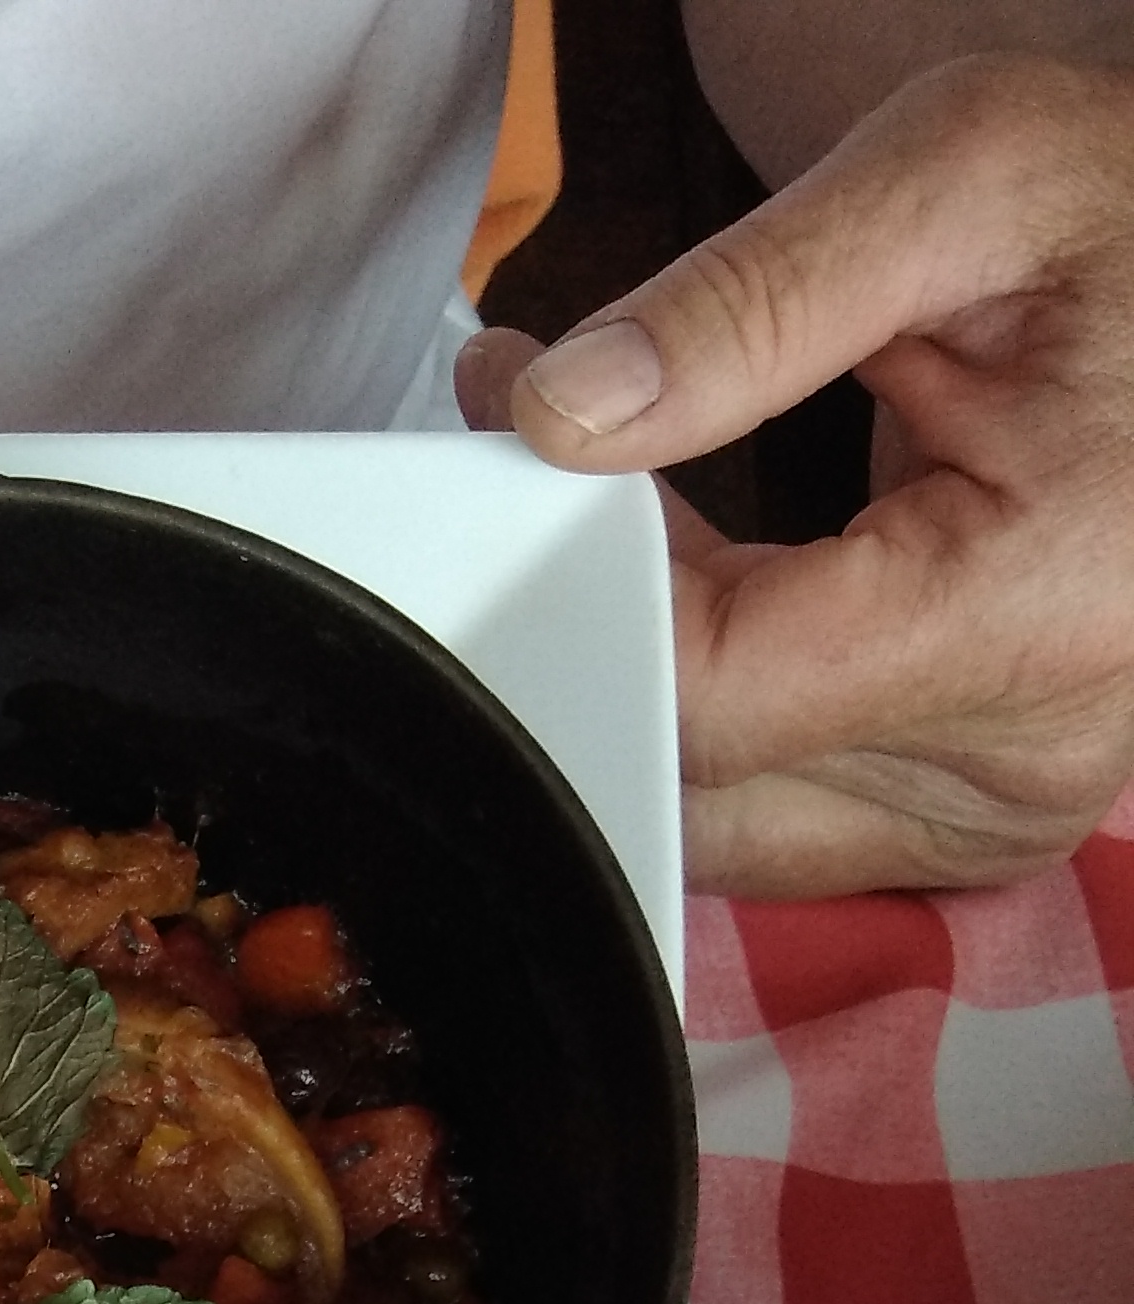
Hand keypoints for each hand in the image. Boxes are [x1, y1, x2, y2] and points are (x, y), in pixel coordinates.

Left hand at [456, 55, 1133, 895]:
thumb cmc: (1133, 229)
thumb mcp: (967, 176)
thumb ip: (750, 301)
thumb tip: (560, 414)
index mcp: (1038, 609)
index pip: (711, 693)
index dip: (576, 587)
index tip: (523, 456)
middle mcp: (1023, 759)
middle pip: (694, 778)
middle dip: (589, 632)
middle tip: (562, 471)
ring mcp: (995, 819)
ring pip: (709, 823)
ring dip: (638, 686)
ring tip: (645, 518)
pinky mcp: (966, 833)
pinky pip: (765, 818)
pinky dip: (706, 718)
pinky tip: (710, 593)